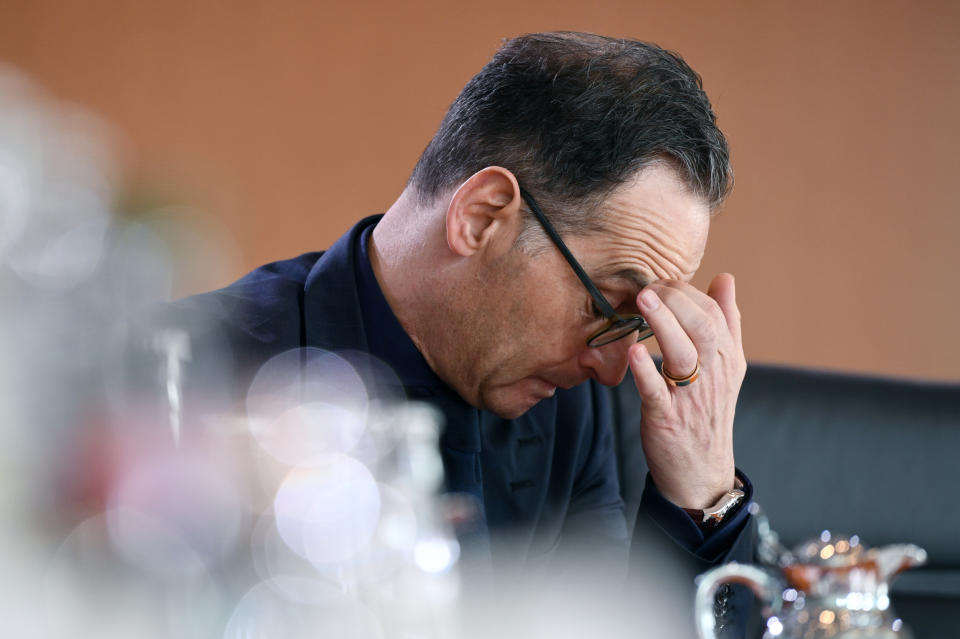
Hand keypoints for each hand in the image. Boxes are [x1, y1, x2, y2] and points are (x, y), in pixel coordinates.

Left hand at [627, 273, 745, 509]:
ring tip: (643, 300)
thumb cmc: (707, 411)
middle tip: (650, 285)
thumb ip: (726, 321)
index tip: (663, 279)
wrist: (701, 472)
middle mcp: (715, 375)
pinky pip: (657, 392)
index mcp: (728, 359)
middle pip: (704, 328)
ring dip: (663, 325)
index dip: (688, 292)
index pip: (714, 314)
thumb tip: (725, 278)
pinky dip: (646, 372)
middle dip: (678, 301)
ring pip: (684, 355)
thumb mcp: (726, 367)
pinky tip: (634, 352)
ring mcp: (691, 398)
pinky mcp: (667, 419)